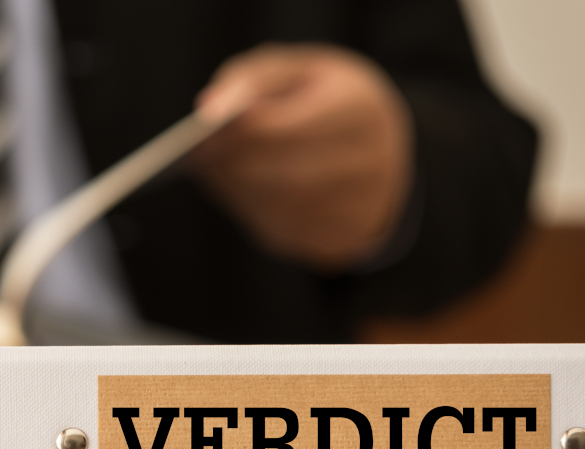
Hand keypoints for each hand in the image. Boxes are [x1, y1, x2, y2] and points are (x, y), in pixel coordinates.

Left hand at [191, 43, 412, 270]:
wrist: (386, 150)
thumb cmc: (328, 101)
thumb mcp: (299, 71)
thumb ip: (252, 79)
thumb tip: (206, 109)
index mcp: (357, 111)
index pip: (284, 126)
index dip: (238, 130)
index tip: (202, 127)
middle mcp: (367, 165)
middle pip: (277, 173)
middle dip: (231, 163)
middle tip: (198, 152)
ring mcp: (354, 209)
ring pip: (273, 205)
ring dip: (235, 187)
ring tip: (216, 165)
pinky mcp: (335, 242)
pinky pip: (277, 229)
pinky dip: (251, 208)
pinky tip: (243, 186)